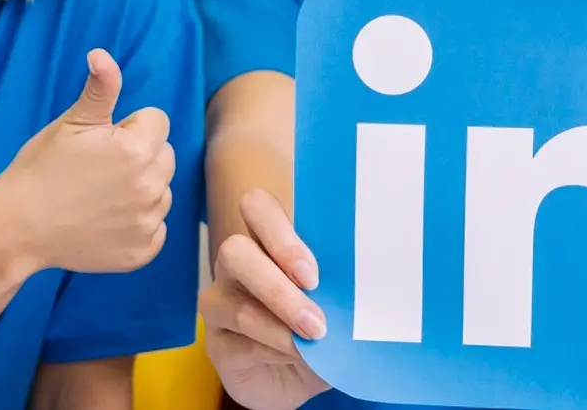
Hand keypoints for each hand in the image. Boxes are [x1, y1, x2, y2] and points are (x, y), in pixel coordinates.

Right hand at [0, 49, 175, 274]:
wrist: (15, 228)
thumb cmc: (40, 170)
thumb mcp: (70, 124)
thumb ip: (100, 88)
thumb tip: (102, 54)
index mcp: (137, 149)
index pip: (157, 121)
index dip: (127, 127)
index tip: (99, 143)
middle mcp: (151, 186)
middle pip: (164, 155)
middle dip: (139, 155)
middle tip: (97, 169)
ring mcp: (148, 222)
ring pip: (161, 190)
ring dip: (140, 188)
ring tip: (98, 195)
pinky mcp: (143, 251)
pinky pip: (155, 227)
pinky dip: (136, 224)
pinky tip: (104, 221)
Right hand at [201, 188, 331, 409]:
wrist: (298, 377)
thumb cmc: (318, 326)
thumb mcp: (335, 300)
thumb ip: (340, 284)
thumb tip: (368, 284)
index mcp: (266, 241)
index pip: (256, 207)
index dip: (279, 233)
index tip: (312, 273)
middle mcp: (237, 266)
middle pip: (235, 251)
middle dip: (277, 284)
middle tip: (314, 312)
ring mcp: (221, 305)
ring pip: (238, 305)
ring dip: (281, 323)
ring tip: (315, 338)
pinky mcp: (218, 345)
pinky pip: (239, 344)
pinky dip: (275, 350)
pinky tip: (299, 357)